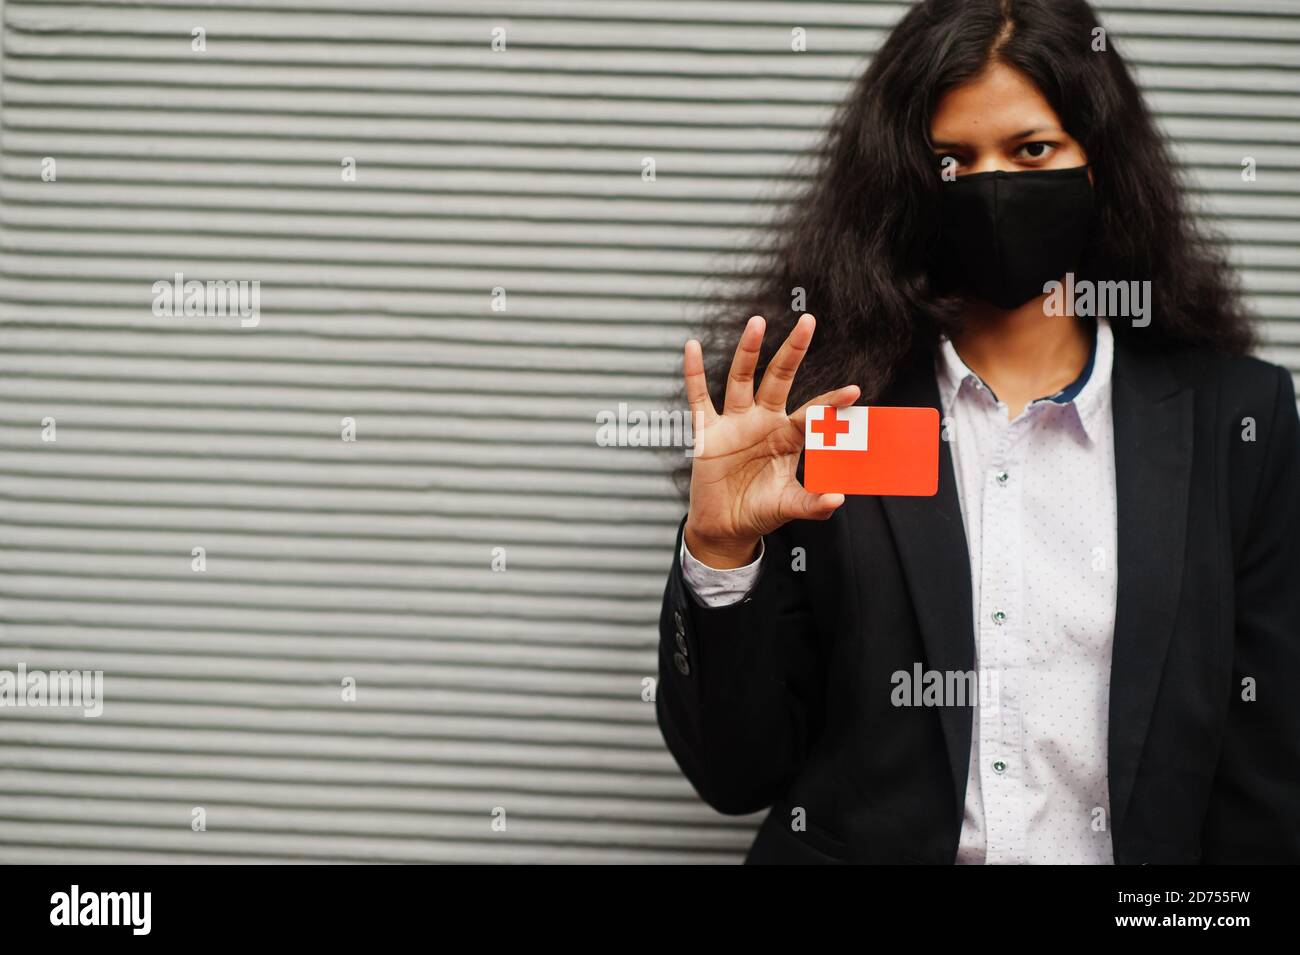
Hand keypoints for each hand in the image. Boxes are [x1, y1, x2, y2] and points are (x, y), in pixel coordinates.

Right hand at [682, 313, 859, 567]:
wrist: (726, 527)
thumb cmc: (760, 512)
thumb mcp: (789, 506)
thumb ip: (813, 504)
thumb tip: (838, 499)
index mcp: (787, 437)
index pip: (811, 413)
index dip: (830, 403)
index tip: (854, 392)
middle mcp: (763, 422)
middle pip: (778, 378)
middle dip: (792, 351)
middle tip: (807, 321)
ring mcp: (735, 423)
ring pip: (741, 379)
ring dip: (748, 351)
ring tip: (757, 322)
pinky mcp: (708, 432)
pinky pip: (699, 397)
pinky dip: (694, 373)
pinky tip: (693, 347)